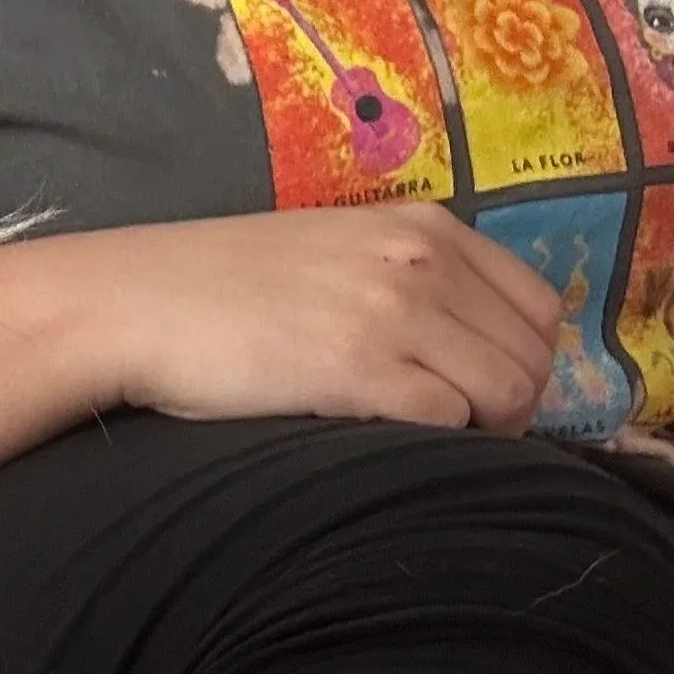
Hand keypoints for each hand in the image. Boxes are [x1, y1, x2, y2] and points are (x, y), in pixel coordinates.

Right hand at [118, 204, 563, 435]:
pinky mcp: (360, 369)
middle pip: (533, 355)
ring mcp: (396, 313)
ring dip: (483, 433)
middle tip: (459, 437)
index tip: (482, 395)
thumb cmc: (218, 287)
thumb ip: (403, 277)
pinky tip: (391, 444)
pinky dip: (438, 445)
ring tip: (430, 447)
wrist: (135, 303)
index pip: (538, 304)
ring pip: (508, 392)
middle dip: (512, 407)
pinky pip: (450, 420)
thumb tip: (459, 344)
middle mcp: (423, 261)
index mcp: (424, 227)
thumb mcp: (332, 251)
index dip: (524, 361)